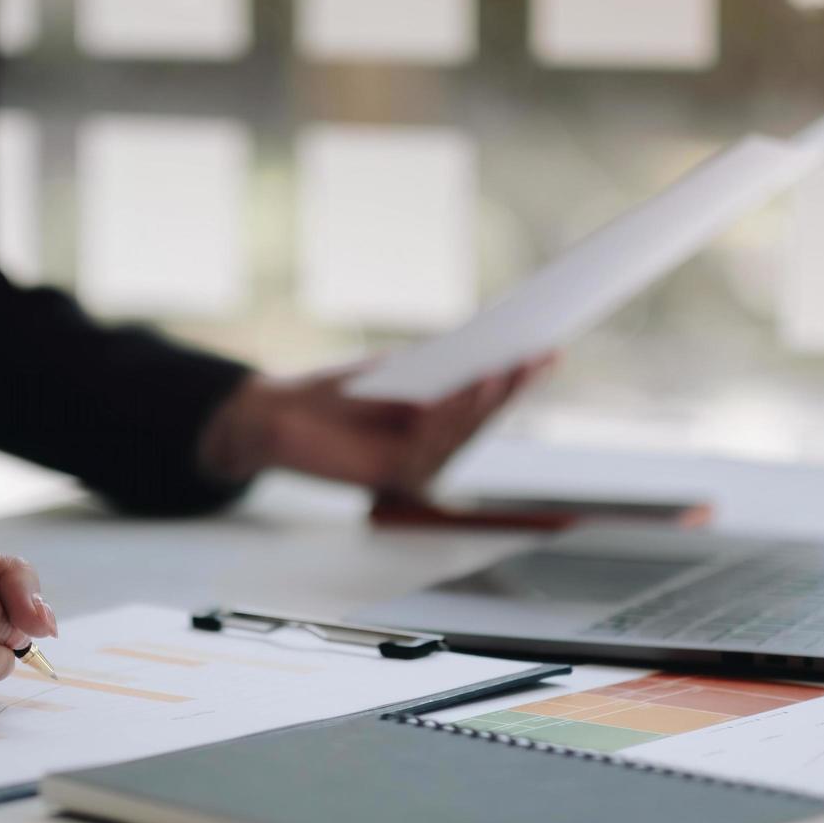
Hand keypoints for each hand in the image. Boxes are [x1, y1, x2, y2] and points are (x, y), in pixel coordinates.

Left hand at [200, 353, 555, 496]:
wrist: (273, 419)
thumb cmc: (331, 394)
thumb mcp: (391, 371)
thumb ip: (435, 368)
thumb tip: (485, 350)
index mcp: (435, 427)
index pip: (485, 400)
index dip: (519, 376)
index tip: (550, 346)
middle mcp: (432, 452)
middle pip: (483, 417)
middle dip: (515, 385)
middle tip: (544, 353)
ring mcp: (415, 466)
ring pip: (464, 430)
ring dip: (491, 398)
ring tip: (513, 365)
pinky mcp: (393, 475)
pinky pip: (434, 441)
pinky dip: (456, 412)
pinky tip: (475, 384)